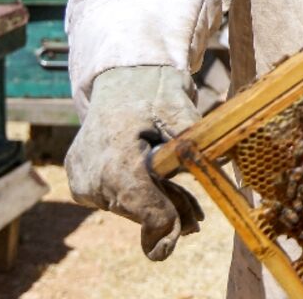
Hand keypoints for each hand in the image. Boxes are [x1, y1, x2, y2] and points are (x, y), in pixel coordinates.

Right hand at [65, 66, 204, 259]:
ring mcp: (81, 179)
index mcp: (117, 159)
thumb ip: (195, 142)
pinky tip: (156, 185)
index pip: (147, 211)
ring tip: (181, 195)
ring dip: (156, 205)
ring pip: (128, 208)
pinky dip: (138, 197)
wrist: (120, 76)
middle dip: (171, 214)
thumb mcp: (179, 108)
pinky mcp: (79, 180)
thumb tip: (223, 161)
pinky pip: (114, 200)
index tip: (193, 226)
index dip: (172, 223)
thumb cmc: (153, 89)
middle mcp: (91, 175)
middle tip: (197, 217)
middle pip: (139, 212)